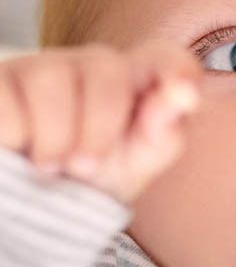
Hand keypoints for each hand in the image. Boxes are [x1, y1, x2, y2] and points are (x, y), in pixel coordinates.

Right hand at [0, 41, 200, 203]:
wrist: (34, 209)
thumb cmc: (93, 178)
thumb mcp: (135, 164)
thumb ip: (165, 132)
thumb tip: (180, 99)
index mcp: (136, 80)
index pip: (164, 57)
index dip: (178, 70)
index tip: (187, 96)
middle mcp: (90, 65)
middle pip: (107, 69)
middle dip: (99, 126)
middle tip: (86, 167)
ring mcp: (40, 67)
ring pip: (51, 77)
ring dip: (53, 136)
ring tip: (49, 167)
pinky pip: (6, 96)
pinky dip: (13, 134)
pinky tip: (15, 150)